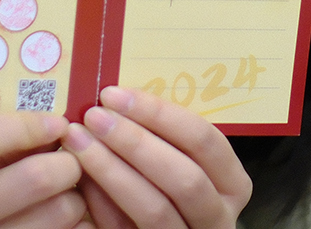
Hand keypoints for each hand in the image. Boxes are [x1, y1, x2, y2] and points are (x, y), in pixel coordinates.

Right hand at [0, 111, 86, 228]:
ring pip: (54, 215)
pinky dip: (70, 227)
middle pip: (33, 178)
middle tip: (69, 162)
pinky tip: (60, 223)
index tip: (57, 124)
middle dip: (66, 163)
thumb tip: (46, 129)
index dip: (31, 125)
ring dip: (72, 200)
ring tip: (64, 196)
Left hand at [63, 86, 249, 227]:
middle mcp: (218, 216)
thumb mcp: (179, 158)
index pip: (204, 140)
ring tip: (78, 141)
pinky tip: (80, 179)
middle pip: (184, 177)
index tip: (115, 95)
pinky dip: (102, 203)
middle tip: (95, 117)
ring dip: (112, 170)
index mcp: (232, 183)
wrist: (154, 226)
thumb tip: (116, 99)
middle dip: (135, 142)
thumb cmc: (166, 183)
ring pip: (155, 209)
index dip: (160, 114)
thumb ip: (161, 137)